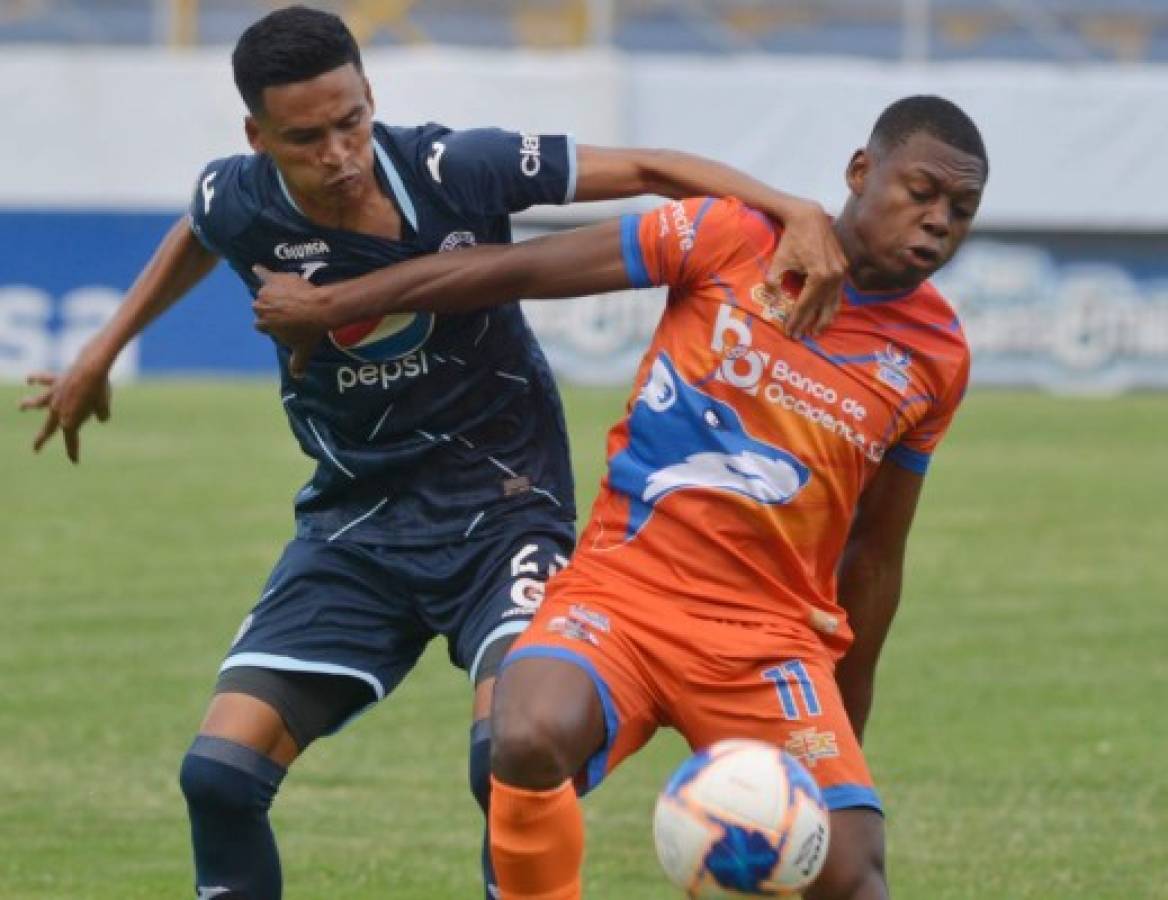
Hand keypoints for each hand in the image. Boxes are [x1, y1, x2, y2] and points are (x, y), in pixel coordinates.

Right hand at [18, 353, 112, 463]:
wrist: (91, 370)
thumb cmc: (99, 390)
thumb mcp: (104, 408)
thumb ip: (102, 415)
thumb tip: (101, 418)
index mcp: (70, 421)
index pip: (71, 440)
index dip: (73, 451)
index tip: (74, 461)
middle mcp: (58, 411)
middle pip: (48, 429)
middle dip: (41, 440)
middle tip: (35, 449)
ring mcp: (54, 396)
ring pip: (37, 403)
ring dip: (28, 405)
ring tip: (21, 407)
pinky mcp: (56, 382)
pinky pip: (43, 380)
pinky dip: (35, 379)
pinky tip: (29, 379)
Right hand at [251, 264, 325, 378]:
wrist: (319, 309)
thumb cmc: (310, 331)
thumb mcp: (303, 350)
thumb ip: (297, 363)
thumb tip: (298, 376)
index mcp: (263, 324)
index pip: (262, 324)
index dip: (273, 324)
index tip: (283, 323)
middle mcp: (259, 308)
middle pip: (262, 308)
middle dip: (273, 309)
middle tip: (290, 311)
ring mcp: (265, 293)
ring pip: (265, 293)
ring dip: (274, 294)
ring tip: (290, 297)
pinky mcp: (273, 279)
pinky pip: (262, 273)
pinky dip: (260, 271)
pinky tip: (257, 268)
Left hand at [764, 198, 846, 339]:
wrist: (809, 217)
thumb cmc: (792, 239)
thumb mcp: (779, 261)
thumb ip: (774, 282)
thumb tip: (772, 299)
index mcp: (819, 276)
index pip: (805, 304)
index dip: (797, 319)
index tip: (790, 332)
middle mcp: (834, 276)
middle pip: (821, 306)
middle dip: (810, 323)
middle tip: (801, 337)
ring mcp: (841, 272)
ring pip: (834, 302)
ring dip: (826, 318)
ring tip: (817, 331)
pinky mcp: (844, 267)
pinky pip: (839, 292)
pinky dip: (833, 304)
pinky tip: (827, 313)